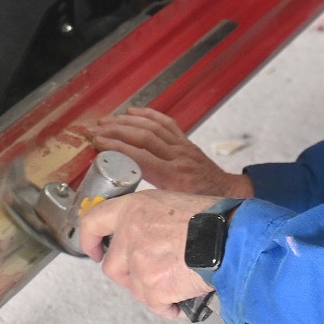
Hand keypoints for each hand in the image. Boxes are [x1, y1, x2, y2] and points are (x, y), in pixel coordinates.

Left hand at [79, 190, 218, 317]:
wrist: (230, 237)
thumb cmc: (212, 218)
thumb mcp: (173, 202)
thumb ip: (150, 217)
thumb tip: (147, 234)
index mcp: (133, 208)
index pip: (93, 221)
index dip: (89, 239)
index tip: (94, 249)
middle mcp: (130, 233)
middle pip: (112, 266)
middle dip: (128, 275)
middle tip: (148, 274)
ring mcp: (139, 261)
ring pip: (135, 288)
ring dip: (153, 289)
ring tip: (176, 280)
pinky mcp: (152, 286)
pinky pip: (155, 305)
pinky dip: (170, 305)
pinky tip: (182, 294)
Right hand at [86, 107, 252, 197]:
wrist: (229, 194)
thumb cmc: (204, 206)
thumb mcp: (175, 210)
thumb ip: (150, 207)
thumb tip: (120, 210)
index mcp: (173, 177)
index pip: (139, 156)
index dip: (116, 147)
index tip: (97, 144)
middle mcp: (177, 157)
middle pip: (143, 137)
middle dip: (116, 131)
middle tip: (94, 131)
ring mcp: (182, 147)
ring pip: (152, 127)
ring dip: (126, 121)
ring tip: (106, 121)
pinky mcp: (186, 142)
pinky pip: (166, 123)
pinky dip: (148, 115)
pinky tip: (133, 112)